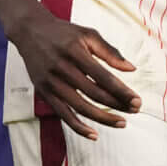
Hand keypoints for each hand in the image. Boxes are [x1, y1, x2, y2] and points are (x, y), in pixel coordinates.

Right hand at [7, 11, 138, 137]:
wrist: (29, 31)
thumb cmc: (63, 32)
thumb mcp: (88, 34)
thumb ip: (109, 51)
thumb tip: (131, 69)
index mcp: (75, 52)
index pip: (103, 77)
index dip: (122, 91)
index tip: (137, 101)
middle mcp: (61, 68)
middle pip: (94, 94)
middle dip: (117, 104)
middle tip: (135, 110)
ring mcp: (51, 82)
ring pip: (80, 107)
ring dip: (102, 118)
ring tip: (121, 123)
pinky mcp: (43, 91)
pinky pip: (62, 114)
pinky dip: (77, 126)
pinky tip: (94, 134)